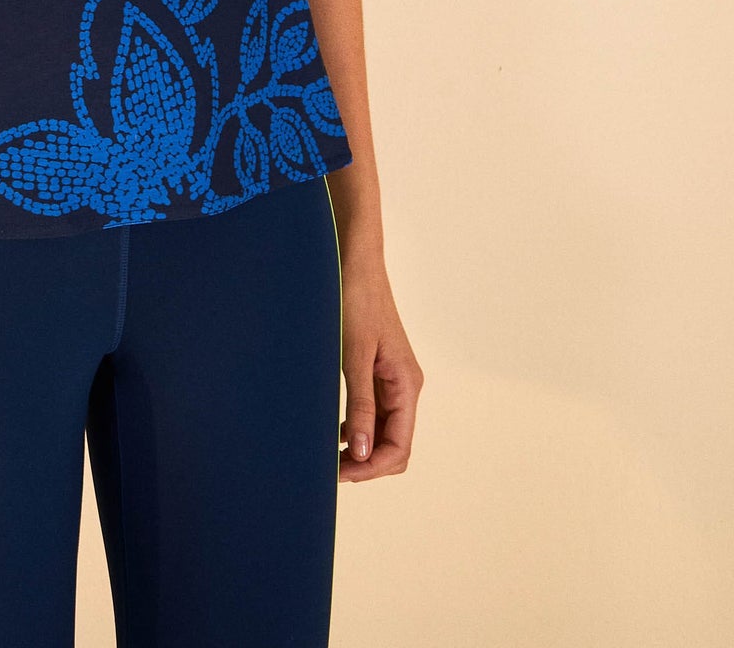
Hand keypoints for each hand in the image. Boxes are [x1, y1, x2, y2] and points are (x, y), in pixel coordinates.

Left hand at [337, 243, 422, 481]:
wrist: (353, 260)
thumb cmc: (355, 300)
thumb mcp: (354, 354)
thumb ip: (359, 404)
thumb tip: (362, 453)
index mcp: (406, 385)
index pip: (399, 447)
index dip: (371, 467)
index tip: (339, 473)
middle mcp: (404, 386)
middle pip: (393, 445)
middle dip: (365, 463)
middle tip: (328, 469)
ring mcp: (391, 379)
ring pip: (382, 430)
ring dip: (360, 448)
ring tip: (327, 456)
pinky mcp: (377, 370)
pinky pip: (372, 412)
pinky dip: (356, 427)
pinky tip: (333, 431)